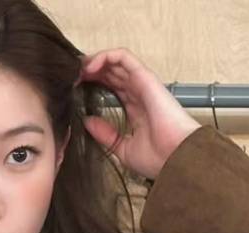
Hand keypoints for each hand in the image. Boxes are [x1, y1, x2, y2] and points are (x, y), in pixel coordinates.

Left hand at [76, 47, 200, 179]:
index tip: (74, 89)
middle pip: (112, 72)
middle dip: (90, 71)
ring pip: (115, 62)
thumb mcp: (122, 148)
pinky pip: (123, 57)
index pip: (112, 88)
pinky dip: (104, 57)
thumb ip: (106, 134)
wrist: (177, 160)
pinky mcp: (145, 78)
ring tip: (77, 70)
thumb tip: (88, 122)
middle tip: (71, 77)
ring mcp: (142, 84)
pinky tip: (89, 67)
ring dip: (94, 62)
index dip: (93, 84)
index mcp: (136, 109)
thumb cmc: (159, 159)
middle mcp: (139, 94)